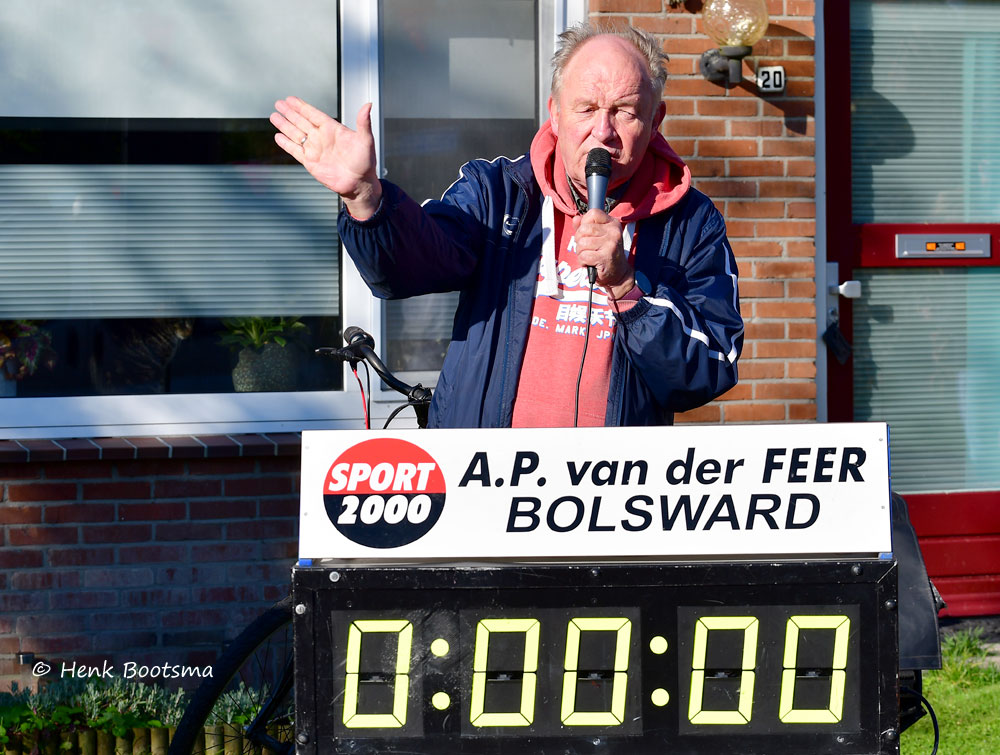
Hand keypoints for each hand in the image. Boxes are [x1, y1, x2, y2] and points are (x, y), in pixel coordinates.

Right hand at [270, 97, 381, 218]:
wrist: (359, 184)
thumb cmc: (365, 162)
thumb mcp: (366, 140)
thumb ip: (363, 122)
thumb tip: (368, 105)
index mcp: (333, 129)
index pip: (313, 114)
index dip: (302, 106)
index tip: (291, 99)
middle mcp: (322, 138)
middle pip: (301, 121)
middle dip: (290, 113)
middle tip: (279, 103)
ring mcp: (315, 150)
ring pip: (296, 134)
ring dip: (285, 125)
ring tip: (274, 116)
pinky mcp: (310, 162)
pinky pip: (295, 150)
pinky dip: (286, 144)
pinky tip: (278, 137)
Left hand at [572, 210, 634, 298]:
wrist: (618, 274)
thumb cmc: (605, 254)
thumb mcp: (597, 237)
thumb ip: (585, 226)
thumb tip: (576, 219)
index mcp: (612, 223)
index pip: (593, 213)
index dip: (584, 223)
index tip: (588, 234)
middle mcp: (613, 232)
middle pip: (584, 229)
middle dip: (579, 240)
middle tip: (587, 248)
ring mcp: (610, 244)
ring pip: (582, 243)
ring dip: (581, 252)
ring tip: (589, 256)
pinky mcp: (605, 257)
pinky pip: (583, 256)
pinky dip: (583, 261)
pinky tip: (590, 263)